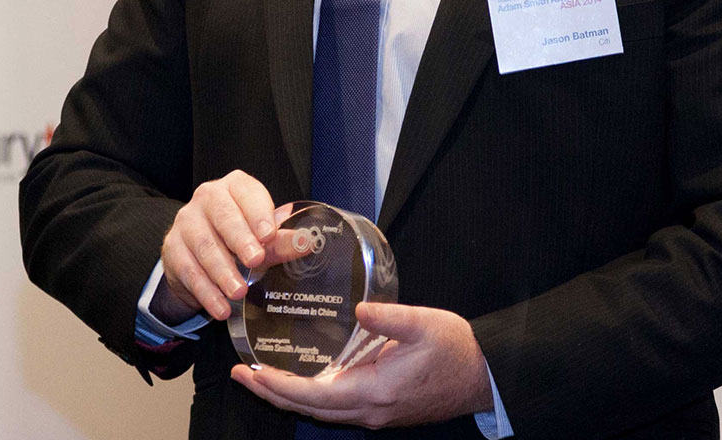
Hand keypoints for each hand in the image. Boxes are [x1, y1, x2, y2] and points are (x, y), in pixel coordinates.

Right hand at [157, 170, 302, 322]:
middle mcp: (207, 199)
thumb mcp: (262, 238)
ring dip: (223, 272)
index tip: (269, 235)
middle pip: (222, 216)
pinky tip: (221, 307)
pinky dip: (207, 292)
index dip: (258, 213)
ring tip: (240, 291)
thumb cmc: (236, 238)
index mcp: (234, 188)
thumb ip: (280, 241)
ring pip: (204, 245)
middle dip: (240, 240)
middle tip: (256, 260)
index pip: (246, 193)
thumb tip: (306, 242)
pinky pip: (189, 271)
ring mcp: (186, 222)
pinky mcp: (172, 248)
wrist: (197, 254)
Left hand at [230, 302, 493, 427]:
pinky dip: (309, 398)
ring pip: (319, 412)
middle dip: (270, 393)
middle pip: (307, 409)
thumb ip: (389, 316)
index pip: (312, 395)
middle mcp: (369, 410)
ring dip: (286, 397)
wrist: (481, 378)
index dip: (276, 385)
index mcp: (374, 389)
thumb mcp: (425, 324)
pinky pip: (334, 409)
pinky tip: (300, 382)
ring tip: (260, 378)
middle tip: (240, 375)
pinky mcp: (380, 410)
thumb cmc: (455, 349)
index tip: (250, 372)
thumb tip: (359, 308)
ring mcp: (374, 414)